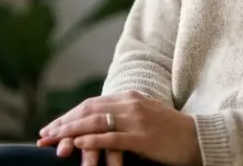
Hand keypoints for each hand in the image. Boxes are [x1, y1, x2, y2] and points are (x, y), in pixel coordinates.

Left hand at [37, 91, 202, 165]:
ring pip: (95, 122)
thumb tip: (98, 126)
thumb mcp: (144, 116)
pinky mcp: (142, 137)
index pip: (90, 104)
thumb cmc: (171, 132)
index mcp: (129, 97)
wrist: (198, 137)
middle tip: (44, 135)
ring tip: (54, 140)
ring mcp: (136, 120)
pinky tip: (78, 145)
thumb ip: (123, 117)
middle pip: (88, 111)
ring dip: (71, 132)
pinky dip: (93, 141)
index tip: (51, 127)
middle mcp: (130, 104)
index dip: (68, 116)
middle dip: (63, 123)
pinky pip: (112, 138)